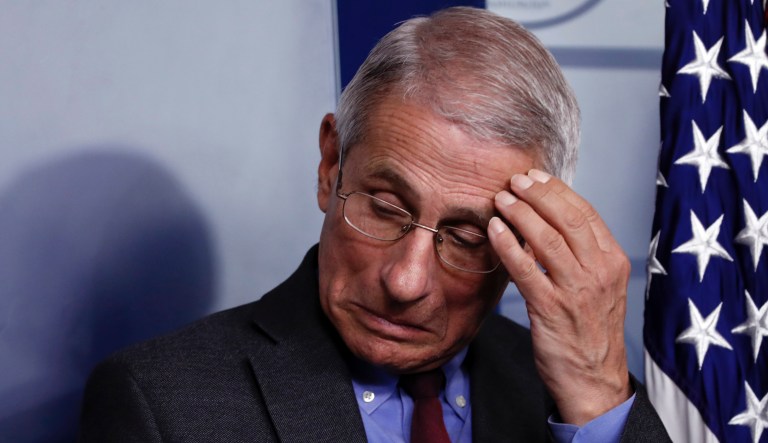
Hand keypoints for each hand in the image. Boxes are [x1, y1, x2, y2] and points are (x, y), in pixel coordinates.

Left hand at [487, 169, 631, 425]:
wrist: (593, 381)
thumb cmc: (590, 330)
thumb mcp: (597, 286)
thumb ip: (579, 254)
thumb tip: (546, 220)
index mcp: (613, 262)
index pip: (586, 214)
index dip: (558, 191)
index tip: (536, 177)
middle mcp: (599, 272)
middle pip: (568, 219)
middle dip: (538, 194)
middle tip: (515, 181)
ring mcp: (576, 290)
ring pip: (547, 239)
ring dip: (521, 214)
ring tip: (501, 199)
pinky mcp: (551, 308)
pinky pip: (526, 269)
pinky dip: (508, 245)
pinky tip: (494, 230)